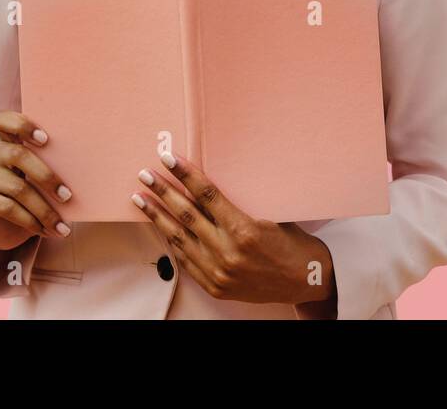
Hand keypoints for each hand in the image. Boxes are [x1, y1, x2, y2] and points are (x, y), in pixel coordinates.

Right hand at [0, 111, 72, 251]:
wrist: (4, 224)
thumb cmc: (31, 192)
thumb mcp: (38, 175)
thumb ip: (50, 163)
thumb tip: (85, 170)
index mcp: (8, 139)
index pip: (4, 120)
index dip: (23, 125)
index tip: (46, 139)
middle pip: (19, 155)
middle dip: (48, 177)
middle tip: (68, 197)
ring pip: (18, 188)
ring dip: (45, 211)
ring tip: (62, 226)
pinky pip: (8, 208)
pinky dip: (31, 222)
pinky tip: (44, 230)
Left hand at [131, 151, 335, 308]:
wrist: (306, 282)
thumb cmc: (294, 244)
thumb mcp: (272, 216)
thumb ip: (238, 207)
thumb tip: (210, 187)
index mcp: (244, 230)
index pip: (207, 196)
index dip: (186, 175)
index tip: (169, 159)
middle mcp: (227, 252)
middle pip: (187, 215)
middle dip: (163, 192)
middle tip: (145, 175)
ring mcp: (218, 272)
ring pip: (179, 239)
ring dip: (158, 217)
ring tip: (140, 199)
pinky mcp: (214, 287)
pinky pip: (186, 260)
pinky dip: (172, 242)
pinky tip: (160, 227)